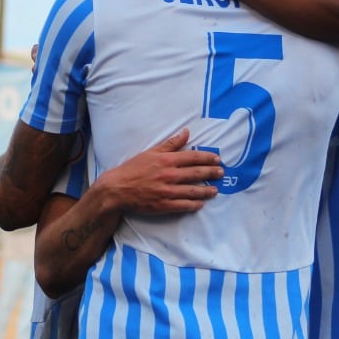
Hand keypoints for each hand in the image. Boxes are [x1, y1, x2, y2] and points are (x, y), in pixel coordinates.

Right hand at [94, 129, 223, 214]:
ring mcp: (167, 191)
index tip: (217, 159)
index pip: (193, 157)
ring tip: (215, 190)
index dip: (207, 158)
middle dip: (211, 173)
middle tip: (221, 173)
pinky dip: (194, 205)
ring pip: (193, 191)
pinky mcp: (163, 205)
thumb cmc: (133, 168)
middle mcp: (169, 175)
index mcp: (167, 160)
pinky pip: (183, 206)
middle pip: (196, 174)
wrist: (117, 188)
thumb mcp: (151, 152)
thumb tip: (186, 132)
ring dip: (206, 191)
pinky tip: (200, 204)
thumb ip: (171, 143)